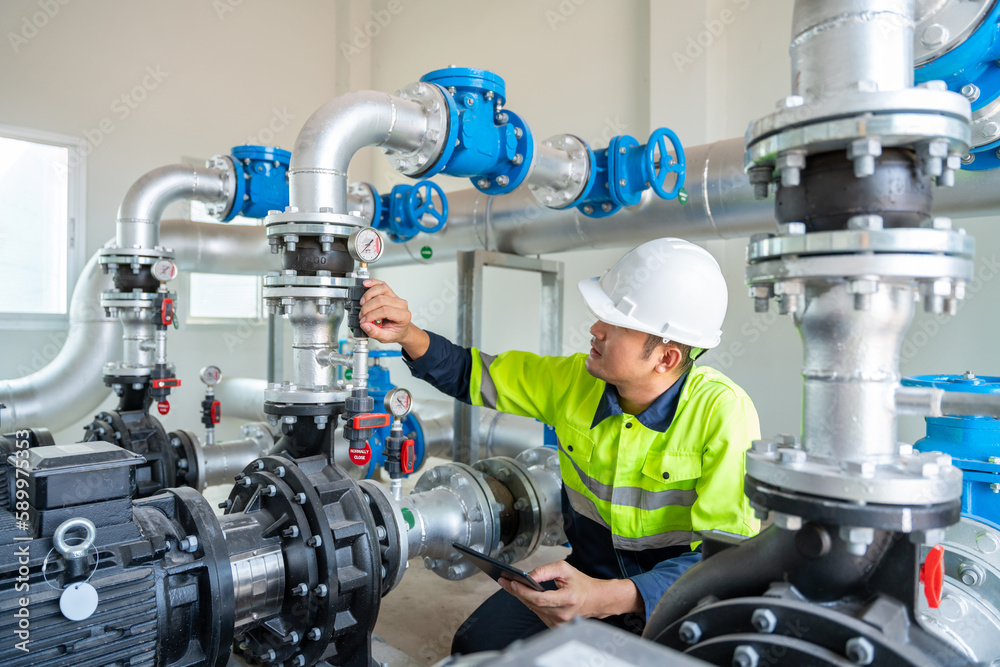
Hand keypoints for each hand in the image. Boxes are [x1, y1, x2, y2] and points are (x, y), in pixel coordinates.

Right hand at [358, 279, 429, 358]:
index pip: (386, 311)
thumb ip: (375, 333)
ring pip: (382, 289)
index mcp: (403, 316)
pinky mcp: (390, 292)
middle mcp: (401, 304)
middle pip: (381, 300)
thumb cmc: (395, 331)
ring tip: (362, 304)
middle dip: (368, 308)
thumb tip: (365, 325)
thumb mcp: (386, 337)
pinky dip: (373, 283)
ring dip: (368, 296)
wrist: (402, 328)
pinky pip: (382, 284)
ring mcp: (396, 297)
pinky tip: (366, 284)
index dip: (372, 315)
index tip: (364, 321)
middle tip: (362, 316)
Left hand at [498, 561, 641, 627]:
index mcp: (568, 599)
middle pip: (533, 604)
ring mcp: (559, 622)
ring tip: (510, 585)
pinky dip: (530, 603)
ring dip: (521, 597)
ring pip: (533, 609)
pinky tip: (522, 594)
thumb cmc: (582, 584)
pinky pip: (538, 613)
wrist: (595, 600)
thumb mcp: (565, 570)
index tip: (513, 582)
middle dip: (517, 592)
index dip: (524, 591)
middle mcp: (563, 614)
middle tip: (504, 581)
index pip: (540, 598)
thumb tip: (528, 575)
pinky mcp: (555, 625)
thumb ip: (546, 570)